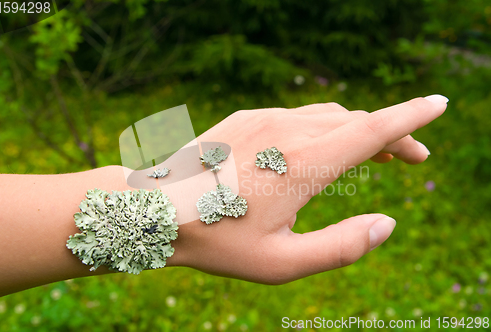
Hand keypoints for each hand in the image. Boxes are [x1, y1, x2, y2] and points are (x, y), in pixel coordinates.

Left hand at [166, 95, 447, 283]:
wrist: (154, 211)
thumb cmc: (216, 241)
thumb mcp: (281, 263)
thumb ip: (341, 247)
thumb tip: (387, 224)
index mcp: (304, 163)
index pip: (373, 130)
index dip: (412, 118)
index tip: (440, 105)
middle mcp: (288, 130)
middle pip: (357, 121)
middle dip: (392, 135)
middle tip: (411, 158)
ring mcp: (264, 118)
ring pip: (329, 116)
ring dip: (359, 130)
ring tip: (376, 154)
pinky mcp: (246, 118)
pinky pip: (299, 116)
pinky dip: (325, 126)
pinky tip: (323, 147)